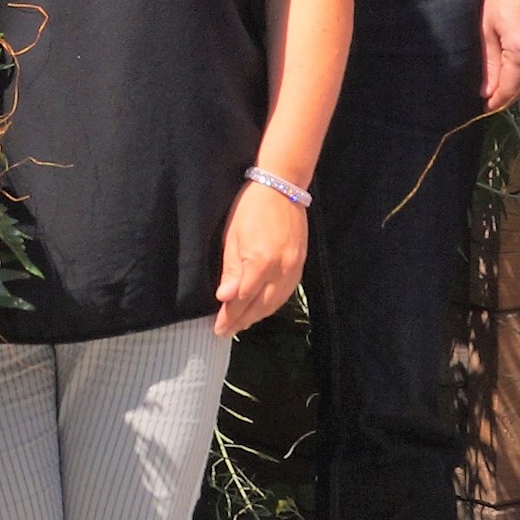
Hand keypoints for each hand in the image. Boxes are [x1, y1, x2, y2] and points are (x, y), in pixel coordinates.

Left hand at [213, 180, 308, 335]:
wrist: (281, 187)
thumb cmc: (251, 207)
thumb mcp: (232, 237)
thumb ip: (231, 270)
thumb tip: (224, 298)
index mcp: (260, 262)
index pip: (242, 299)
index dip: (230, 316)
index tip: (218, 328)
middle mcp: (281, 270)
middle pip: (260, 306)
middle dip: (242, 321)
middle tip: (227, 331)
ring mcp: (294, 268)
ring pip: (275, 303)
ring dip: (258, 316)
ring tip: (242, 323)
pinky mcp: (300, 264)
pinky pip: (286, 292)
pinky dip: (273, 304)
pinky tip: (263, 308)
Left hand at [480, 0, 519, 110]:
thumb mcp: (488, 26)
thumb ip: (489, 61)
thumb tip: (486, 90)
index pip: (509, 88)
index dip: (496, 102)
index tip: (484, 109)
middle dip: (507, 94)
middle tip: (488, 93)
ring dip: (518, 83)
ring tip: (497, 80)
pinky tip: (512, 65)